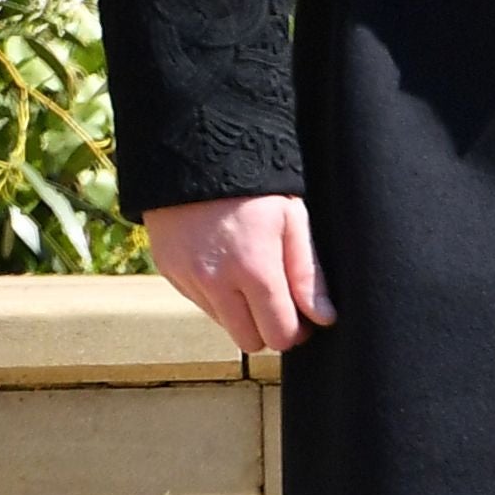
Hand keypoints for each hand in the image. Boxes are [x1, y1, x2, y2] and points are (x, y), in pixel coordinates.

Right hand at [148, 193, 332, 354]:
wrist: (197, 152)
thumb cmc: (257, 186)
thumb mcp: (294, 221)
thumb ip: (309, 274)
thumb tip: (324, 318)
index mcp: (254, 271)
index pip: (278, 336)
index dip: (296, 332)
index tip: (304, 318)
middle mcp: (216, 283)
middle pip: (249, 341)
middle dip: (268, 328)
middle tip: (280, 302)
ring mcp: (188, 279)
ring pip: (224, 325)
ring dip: (242, 313)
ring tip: (251, 274)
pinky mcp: (170, 272)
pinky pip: (200, 303)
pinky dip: (217, 295)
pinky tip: (225, 263)